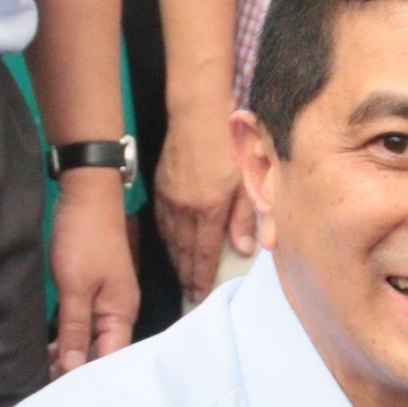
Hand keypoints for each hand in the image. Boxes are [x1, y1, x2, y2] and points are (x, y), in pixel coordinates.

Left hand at [49, 175, 139, 374]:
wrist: (87, 193)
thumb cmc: (84, 237)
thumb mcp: (75, 286)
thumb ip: (75, 328)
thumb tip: (74, 367)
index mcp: (122, 312)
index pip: (110, 358)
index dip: (87, 377)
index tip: (61, 393)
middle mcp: (120, 310)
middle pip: (103, 351)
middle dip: (77, 369)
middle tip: (45, 384)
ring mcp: (108, 299)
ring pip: (92, 338)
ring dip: (71, 353)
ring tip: (44, 368)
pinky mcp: (94, 289)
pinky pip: (85, 322)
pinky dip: (70, 335)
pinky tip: (51, 345)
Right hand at [154, 120, 241, 300]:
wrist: (197, 113)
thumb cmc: (229, 143)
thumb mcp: (247, 178)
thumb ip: (246, 216)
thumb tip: (243, 249)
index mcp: (209, 209)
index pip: (205, 252)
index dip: (202, 275)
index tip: (199, 293)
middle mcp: (185, 209)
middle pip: (184, 250)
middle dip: (187, 275)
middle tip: (189, 293)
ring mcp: (170, 198)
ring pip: (170, 238)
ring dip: (176, 260)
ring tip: (181, 276)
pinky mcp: (161, 187)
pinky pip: (161, 222)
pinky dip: (166, 238)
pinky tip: (170, 246)